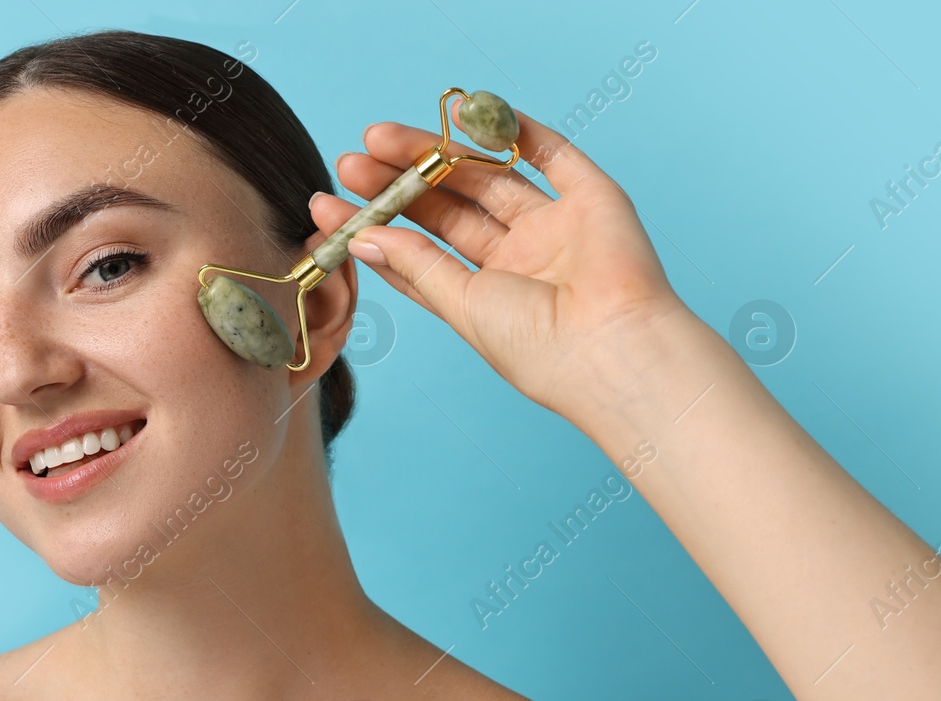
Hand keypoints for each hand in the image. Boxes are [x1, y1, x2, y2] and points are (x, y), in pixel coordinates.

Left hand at [312, 98, 693, 422]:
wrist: (613, 347)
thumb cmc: (537, 346)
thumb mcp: (463, 305)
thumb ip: (417, 266)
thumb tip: (362, 239)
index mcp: (487, 295)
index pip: (421, 253)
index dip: (376, 228)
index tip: (327, 208)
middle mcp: (520, 259)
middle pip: (448, 209)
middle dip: (397, 184)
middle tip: (349, 162)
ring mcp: (556, 227)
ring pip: (486, 178)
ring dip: (434, 155)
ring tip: (379, 139)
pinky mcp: (592, 199)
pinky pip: (550, 154)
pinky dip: (511, 130)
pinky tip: (463, 113)